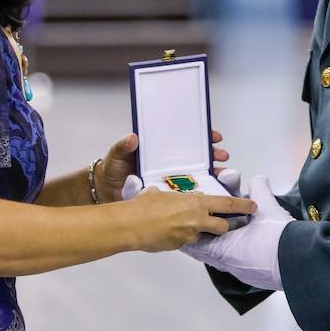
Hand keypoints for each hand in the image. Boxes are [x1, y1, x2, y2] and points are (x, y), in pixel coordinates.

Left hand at [96, 129, 230, 203]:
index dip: (202, 136)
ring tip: (223, 174)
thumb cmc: (113, 169)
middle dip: (213, 154)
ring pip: (198, 174)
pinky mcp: (169, 194)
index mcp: (161, 150)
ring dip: (213, 173)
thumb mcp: (117, 155)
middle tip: (221, 155)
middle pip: (197, 156)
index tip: (213, 136)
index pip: (185, 139)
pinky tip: (213, 194)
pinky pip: (188, 193)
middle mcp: (169, 163)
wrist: (106, 191)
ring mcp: (171, 178)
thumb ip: (123, 146)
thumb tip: (132, 138)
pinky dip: (202, 194)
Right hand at [126, 189, 255, 252]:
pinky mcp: (180, 246)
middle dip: (224, 226)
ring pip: (202, 235)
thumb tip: (169, 197)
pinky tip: (169, 232)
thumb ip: (173, 197)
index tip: (253, 207)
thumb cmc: (145, 204)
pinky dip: (182, 236)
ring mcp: (189, 236)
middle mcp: (197, 220)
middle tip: (223, 223)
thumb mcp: (162, 193)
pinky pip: (186, 241)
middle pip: (222, 226)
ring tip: (185, 225)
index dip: (242, 206)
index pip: (227, 204)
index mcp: (197, 203)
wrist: (132, 225)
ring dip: (199, 232)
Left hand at [182, 175, 293, 290]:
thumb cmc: (279, 237)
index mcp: (224, 250)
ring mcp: (241, 273)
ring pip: (223, 260)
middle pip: (208, 253)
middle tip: (205, 230)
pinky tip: (245, 247)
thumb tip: (258, 179)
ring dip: (222, 248)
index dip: (195, 231)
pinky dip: (236, 256)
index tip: (193, 225)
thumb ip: (258, 189)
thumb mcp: (267, 207)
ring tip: (226, 237)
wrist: (301, 262)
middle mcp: (229, 265)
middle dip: (207, 239)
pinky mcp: (254, 277)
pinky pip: (238, 266)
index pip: (197, 243)